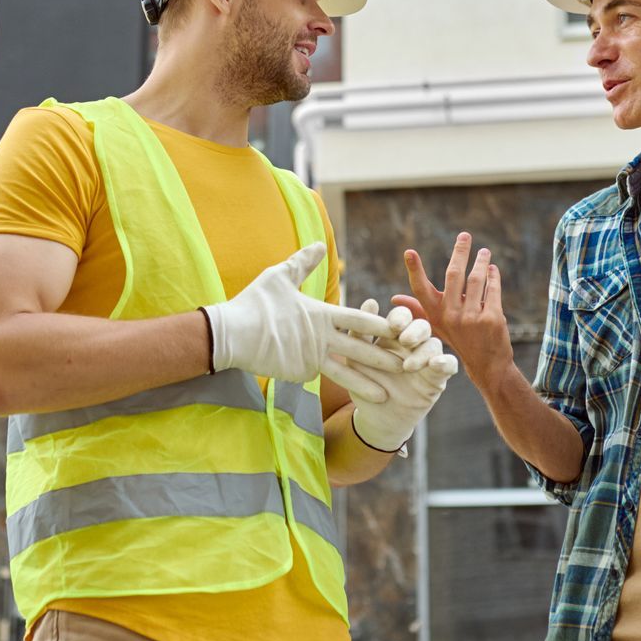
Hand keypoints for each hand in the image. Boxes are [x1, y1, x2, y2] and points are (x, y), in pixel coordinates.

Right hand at [205, 243, 405, 402]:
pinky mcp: (298, 375)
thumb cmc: (255, 303)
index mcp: (321, 314)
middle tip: (410, 366)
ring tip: (388, 396)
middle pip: (361, 350)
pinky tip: (340, 395)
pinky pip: (316, 378)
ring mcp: (310, 359)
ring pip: (345, 374)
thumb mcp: (279, 277)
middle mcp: (321, 338)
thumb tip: (320, 244)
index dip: (383, 325)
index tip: (403, 329)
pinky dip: (329, 386)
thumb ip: (303, 262)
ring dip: (368, 385)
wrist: (231, 335)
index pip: (360, 320)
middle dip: (386, 358)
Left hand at [341, 299, 459, 451]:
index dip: (400, 317)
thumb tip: (370, 300)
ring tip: (409, 366)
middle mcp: (413, 343)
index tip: (393, 326)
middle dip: (415, 330)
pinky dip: (445, 363)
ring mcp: (427, 360)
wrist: (375, 415)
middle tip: (405, 341)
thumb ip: (360, 333)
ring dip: (425, 351)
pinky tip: (435, 365)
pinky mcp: (437, 378)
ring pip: (435, 344)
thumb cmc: (364, 382)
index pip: (402, 316)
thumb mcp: (355, 358)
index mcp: (394, 334)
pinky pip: (449, 365)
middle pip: (422, 326)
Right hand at [396, 233, 515, 387]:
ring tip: (484, 252)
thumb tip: (394, 299)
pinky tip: (493, 270)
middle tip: (464, 236)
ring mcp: (472, 317)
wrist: (487, 363)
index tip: (409, 252)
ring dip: (481, 262)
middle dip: (460, 252)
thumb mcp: (437, 325)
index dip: (414, 270)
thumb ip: (419, 309)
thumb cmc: (459, 339)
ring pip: (476, 280)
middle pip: (454, 275)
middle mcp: (451, 315)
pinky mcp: (492, 318)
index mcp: (436, 314)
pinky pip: (493, 290)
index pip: (421, 289)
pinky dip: (494, 277)